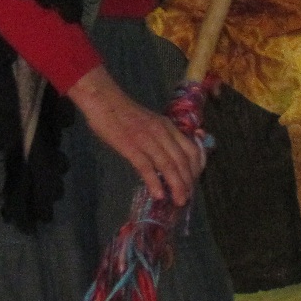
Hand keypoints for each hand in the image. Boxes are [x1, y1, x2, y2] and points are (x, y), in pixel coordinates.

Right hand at [67, 67, 206, 204]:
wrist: (104, 100)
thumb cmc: (124, 113)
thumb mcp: (151, 122)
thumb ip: (161, 137)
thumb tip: (167, 159)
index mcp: (168, 126)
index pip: (191, 149)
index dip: (196, 169)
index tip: (193, 183)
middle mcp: (162, 132)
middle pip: (182, 161)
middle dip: (187, 182)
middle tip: (186, 199)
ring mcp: (147, 139)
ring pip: (169, 165)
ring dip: (176, 186)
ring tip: (178, 200)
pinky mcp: (130, 146)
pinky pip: (146, 167)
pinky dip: (154, 182)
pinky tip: (158, 195)